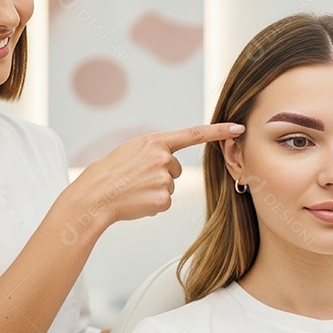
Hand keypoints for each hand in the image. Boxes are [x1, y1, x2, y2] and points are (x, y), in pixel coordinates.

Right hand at [67, 123, 244, 226]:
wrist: (95, 196)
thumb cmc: (110, 173)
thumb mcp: (131, 150)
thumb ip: (154, 149)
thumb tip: (169, 159)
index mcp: (154, 142)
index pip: (193, 134)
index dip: (218, 131)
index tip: (238, 127)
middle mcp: (162, 158)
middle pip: (176, 169)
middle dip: (161, 174)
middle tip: (136, 178)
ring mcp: (164, 179)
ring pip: (170, 186)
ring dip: (155, 190)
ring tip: (133, 189)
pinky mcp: (163, 199)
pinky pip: (166, 202)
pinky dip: (153, 204)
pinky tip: (137, 201)